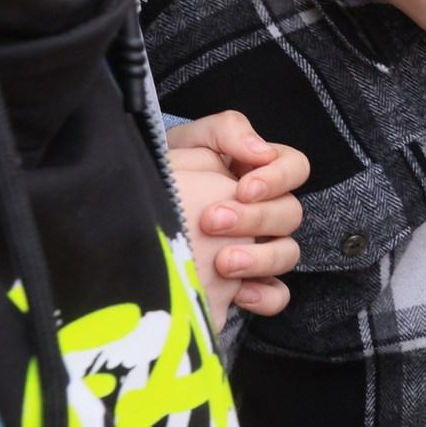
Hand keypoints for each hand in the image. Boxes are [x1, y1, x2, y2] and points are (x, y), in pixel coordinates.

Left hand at [166, 111, 306, 329]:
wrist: (129, 219)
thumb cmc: (165, 176)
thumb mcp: (187, 142)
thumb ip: (225, 131)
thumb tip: (261, 151)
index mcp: (258, 173)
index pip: (295, 167)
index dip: (278, 177)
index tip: (244, 187)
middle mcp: (266, 210)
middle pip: (290, 213)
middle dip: (254, 218)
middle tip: (213, 221)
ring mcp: (261, 248)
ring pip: (288, 254)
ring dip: (259, 257)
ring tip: (222, 262)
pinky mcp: (250, 284)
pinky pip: (278, 294)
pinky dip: (265, 295)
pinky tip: (239, 294)